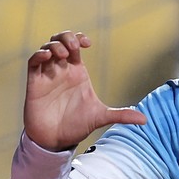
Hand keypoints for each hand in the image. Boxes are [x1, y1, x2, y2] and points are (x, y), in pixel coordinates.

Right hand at [24, 31, 146, 150]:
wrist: (56, 141)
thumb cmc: (77, 125)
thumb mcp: (101, 116)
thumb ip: (121, 115)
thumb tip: (145, 120)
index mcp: (77, 71)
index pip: (75, 45)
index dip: (79, 38)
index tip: (87, 43)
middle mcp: (62, 70)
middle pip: (60, 41)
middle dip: (65, 37)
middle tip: (74, 46)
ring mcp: (47, 75)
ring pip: (46, 48)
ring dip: (54, 46)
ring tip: (63, 55)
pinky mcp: (35, 83)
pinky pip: (33, 63)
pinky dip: (39, 55)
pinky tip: (47, 57)